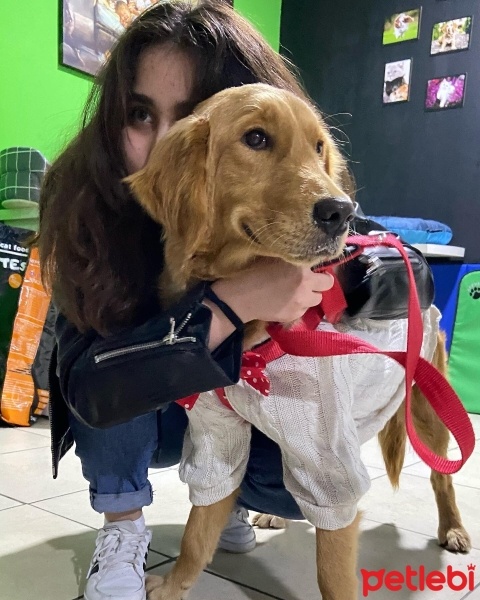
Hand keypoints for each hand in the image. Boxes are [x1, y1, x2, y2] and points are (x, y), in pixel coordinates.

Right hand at [211, 258, 333, 323]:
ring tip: (297, 293)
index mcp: (301, 267)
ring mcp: (301, 303)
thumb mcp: (274, 257)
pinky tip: (286, 302)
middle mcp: (306, 285)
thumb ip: (292, 257)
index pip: (324, 267)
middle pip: (327, 285)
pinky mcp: (294, 316)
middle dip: (320, 283)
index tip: (312, 268)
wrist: (241, 298)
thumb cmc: (253, 272)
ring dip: (310, 295)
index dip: (319, 268)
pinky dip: (298, 306)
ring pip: (316, 299)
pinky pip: (303, 310)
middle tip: (308, 281)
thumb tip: (304, 256)